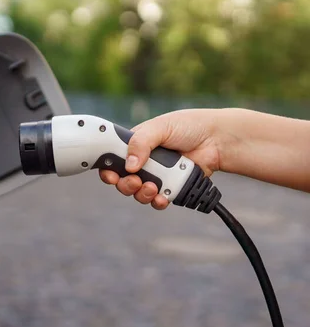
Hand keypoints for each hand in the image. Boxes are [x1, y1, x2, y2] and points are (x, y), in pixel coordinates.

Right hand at [99, 109, 222, 209]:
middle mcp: (144, 162)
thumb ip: (140, 142)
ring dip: (141, 194)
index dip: (108, 169)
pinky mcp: (171, 188)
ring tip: (152, 188)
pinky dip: (157, 201)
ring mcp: (157, 176)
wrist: (218, 140)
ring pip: (138, 193)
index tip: (110, 175)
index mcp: (135, 145)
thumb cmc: (189, 126)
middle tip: (134, 181)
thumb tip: (129, 165)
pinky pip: (158, 200)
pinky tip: (162, 197)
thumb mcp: (160, 127)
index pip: (113, 160)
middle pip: (123, 181)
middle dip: (125, 185)